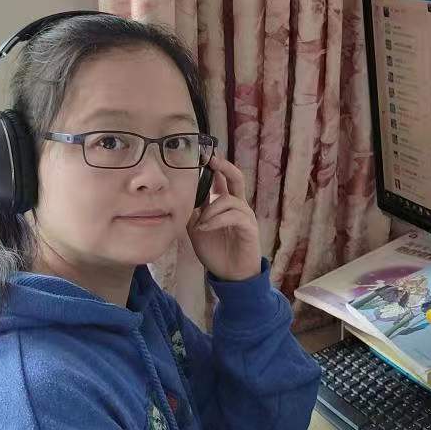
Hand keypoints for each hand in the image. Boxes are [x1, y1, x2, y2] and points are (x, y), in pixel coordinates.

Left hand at [188, 155, 261, 281]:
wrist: (231, 276)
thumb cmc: (216, 252)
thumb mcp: (197, 229)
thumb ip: (192, 212)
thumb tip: (181, 196)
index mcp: (225, 204)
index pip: (222, 180)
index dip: (215, 167)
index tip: (203, 154)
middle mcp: (237, 206)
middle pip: (236, 178)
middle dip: (224, 167)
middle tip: (212, 159)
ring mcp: (245, 216)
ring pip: (229, 200)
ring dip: (211, 210)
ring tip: (199, 224)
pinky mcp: (249, 228)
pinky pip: (233, 216)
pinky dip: (216, 220)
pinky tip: (205, 228)